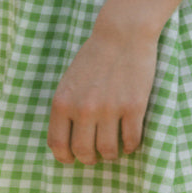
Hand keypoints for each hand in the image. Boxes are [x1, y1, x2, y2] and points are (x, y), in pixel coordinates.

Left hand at [47, 25, 157, 165]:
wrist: (123, 33)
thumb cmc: (95, 55)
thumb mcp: (70, 81)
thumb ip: (66, 107)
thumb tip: (67, 139)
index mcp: (63, 102)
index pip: (57, 144)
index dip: (65, 157)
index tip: (72, 159)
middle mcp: (84, 109)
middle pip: (84, 152)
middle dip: (90, 159)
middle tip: (96, 155)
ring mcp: (110, 109)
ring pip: (108, 150)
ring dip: (112, 154)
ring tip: (115, 148)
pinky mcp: (134, 107)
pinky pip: (131, 140)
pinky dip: (131, 145)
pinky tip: (130, 140)